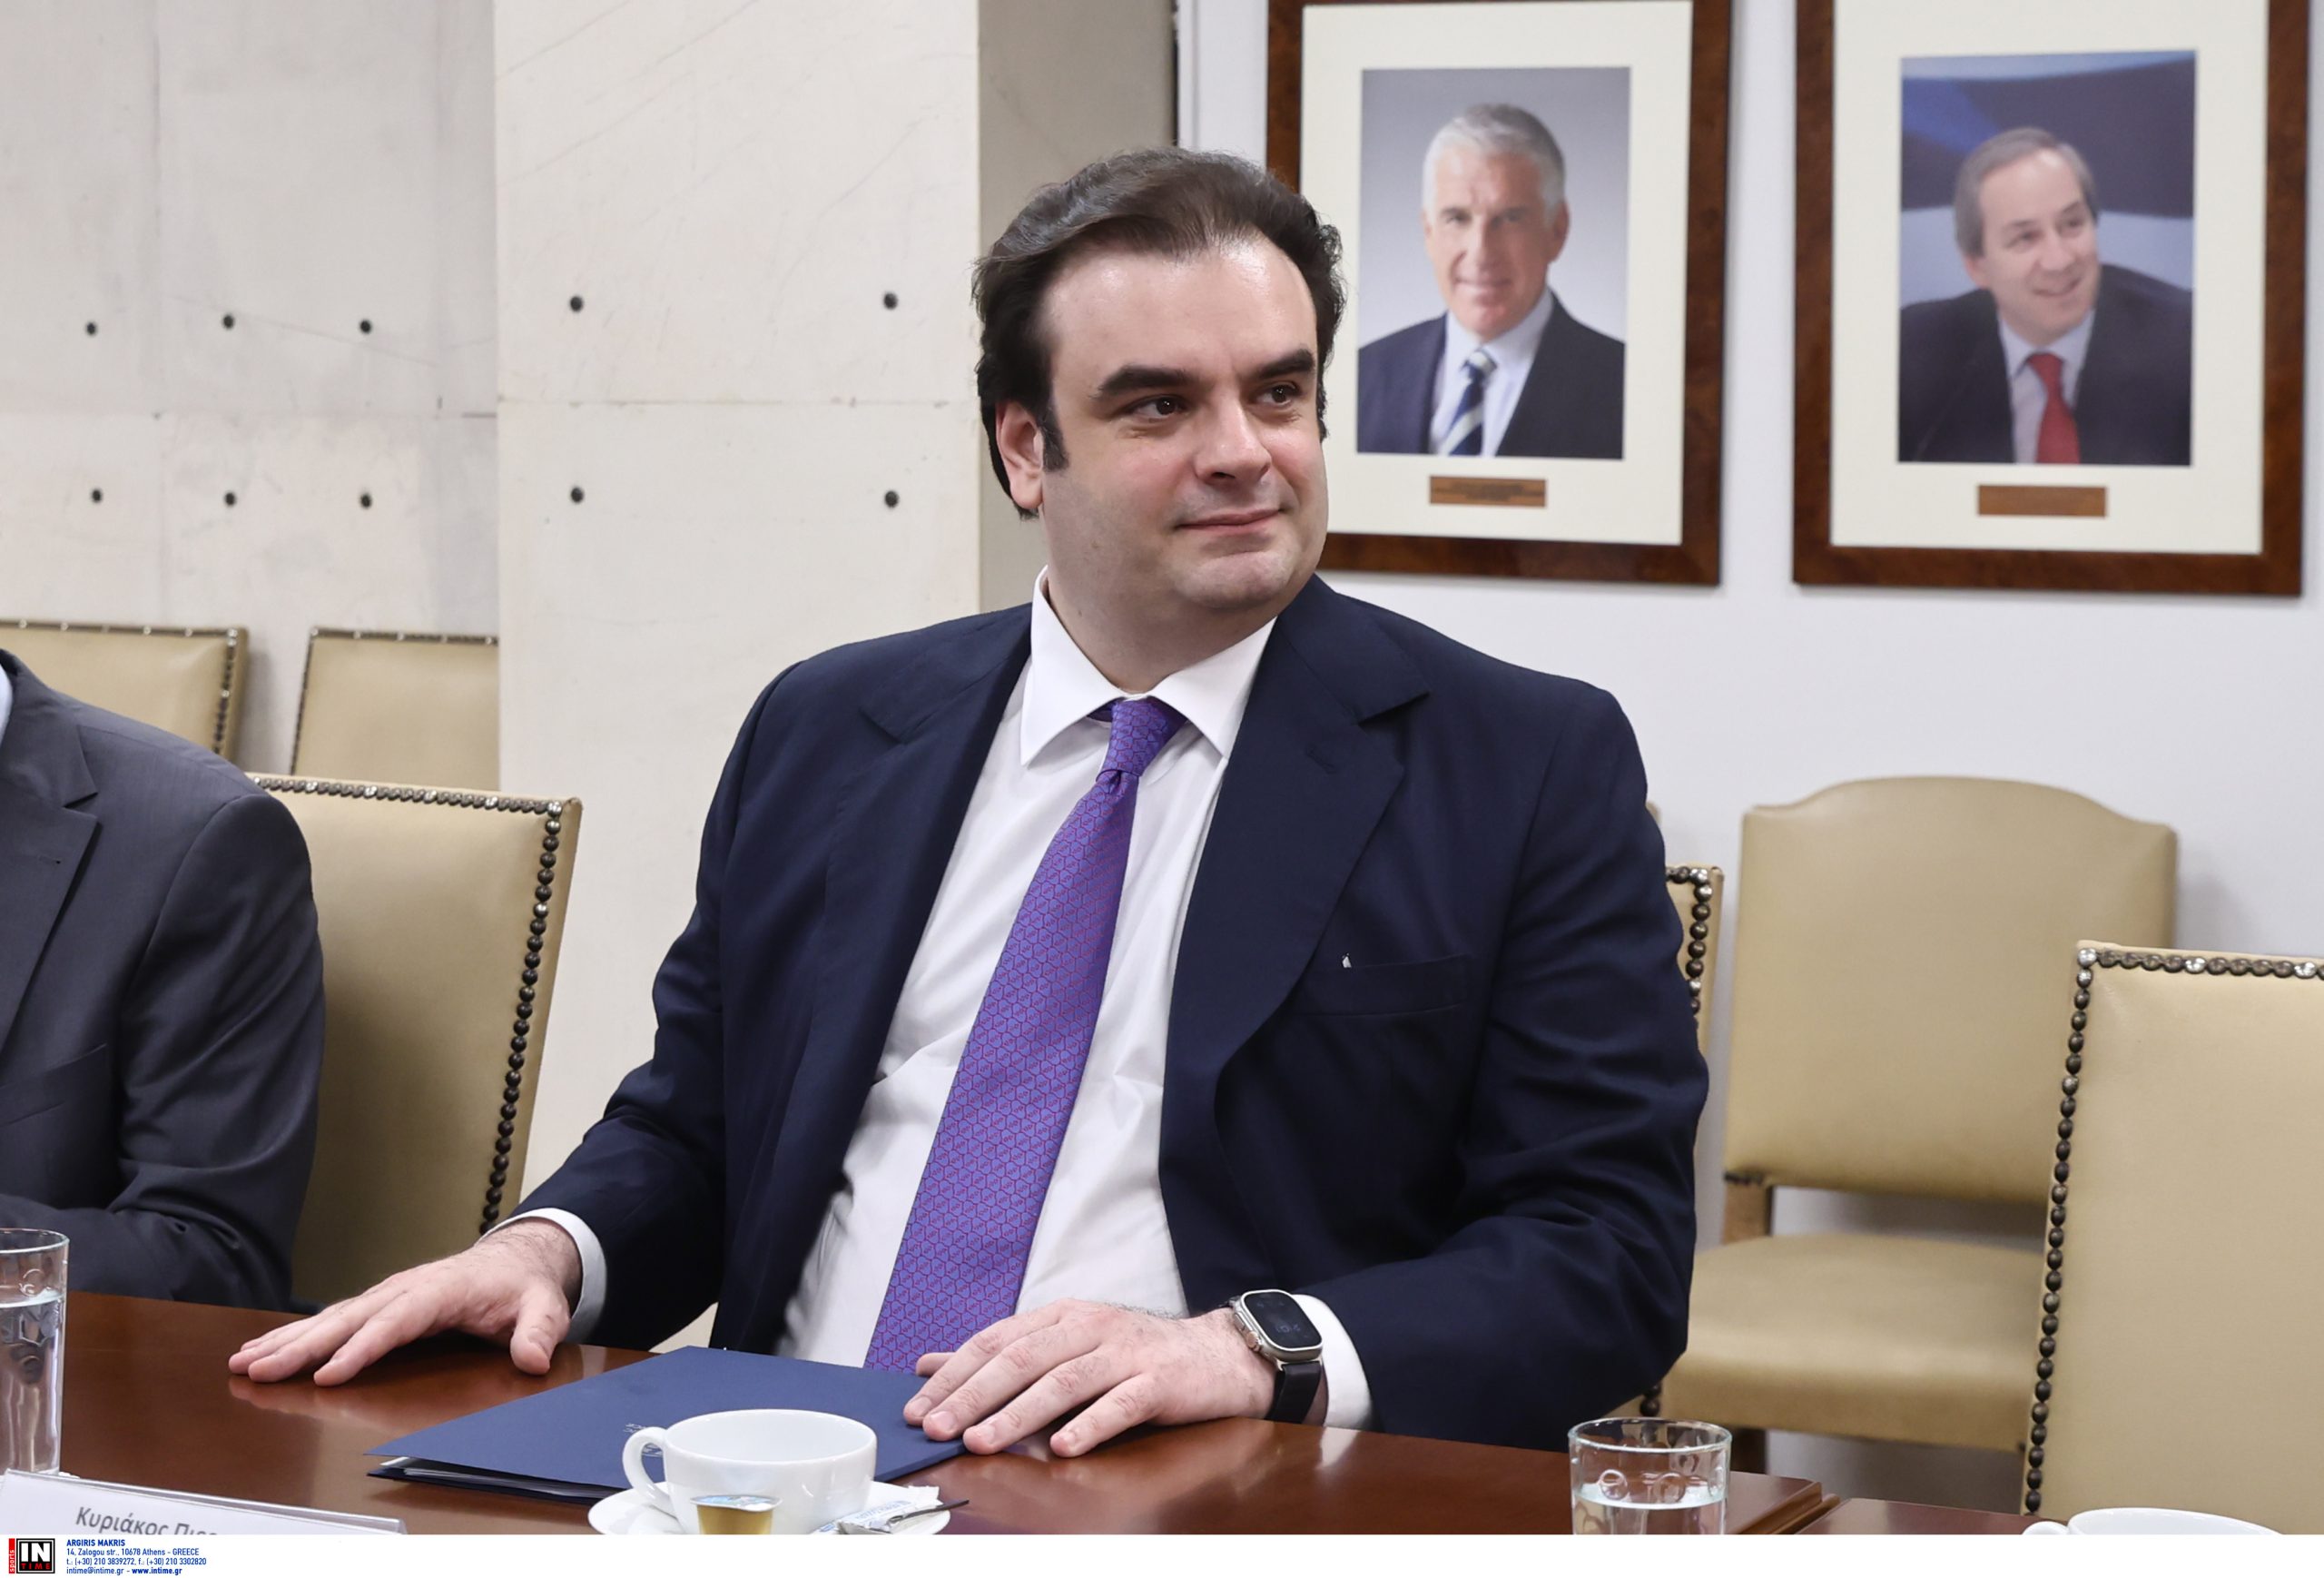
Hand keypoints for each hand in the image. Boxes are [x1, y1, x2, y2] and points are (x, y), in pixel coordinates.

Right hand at [226, 1220, 582, 1384]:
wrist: (513, 1261)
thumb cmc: (522, 1288)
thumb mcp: (543, 1306)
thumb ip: (540, 1330)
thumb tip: (534, 1358)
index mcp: (440, 1291)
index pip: (395, 1322)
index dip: (361, 1349)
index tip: (327, 1376)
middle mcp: (404, 1290)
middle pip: (347, 1320)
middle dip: (301, 1347)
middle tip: (257, 1370)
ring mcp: (387, 1296)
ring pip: (330, 1319)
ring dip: (285, 1342)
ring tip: (242, 1363)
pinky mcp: (378, 1306)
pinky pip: (332, 1321)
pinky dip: (295, 1336)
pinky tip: (264, 1353)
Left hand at [901, 1300, 1276, 1457]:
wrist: (1215, 1356)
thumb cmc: (1131, 1357)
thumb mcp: (1064, 1346)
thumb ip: (1002, 1356)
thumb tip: (930, 1366)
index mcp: (1062, 1316)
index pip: (996, 1341)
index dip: (955, 1374)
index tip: (918, 1408)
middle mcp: (1089, 1327)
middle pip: (1022, 1358)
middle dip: (974, 1394)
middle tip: (939, 1426)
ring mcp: (1126, 1352)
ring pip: (1064, 1381)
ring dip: (1018, 1413)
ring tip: (983, 1441)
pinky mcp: (1159, 1381)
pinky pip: (1120, 1404)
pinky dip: (1089, 1424)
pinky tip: (1063, 1447)